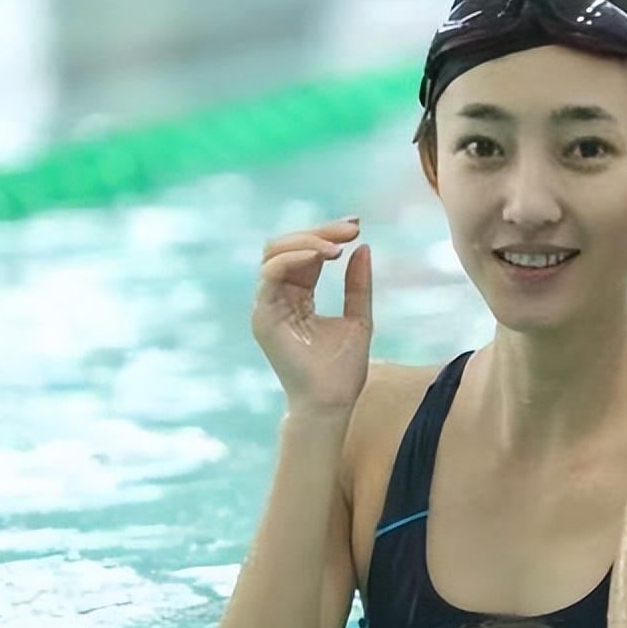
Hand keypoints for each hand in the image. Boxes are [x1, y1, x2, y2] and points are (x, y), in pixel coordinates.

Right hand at [251, 217, 372, 410]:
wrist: (332, 401)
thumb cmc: (343, 369)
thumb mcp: (359, 319)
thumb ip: (357, 285)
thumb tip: (363, 248)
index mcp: (298, 296)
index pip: (306, 253)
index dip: (327, 234)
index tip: (356, 226)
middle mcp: (279, 297)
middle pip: (287, 246)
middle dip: (320, 232)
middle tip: (351, 229)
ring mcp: (268, 305)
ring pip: (274, 254)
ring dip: (308, 242)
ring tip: (337, 247)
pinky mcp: (263, 315)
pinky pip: (270, 275)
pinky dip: (293, 259)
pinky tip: (321, 257)